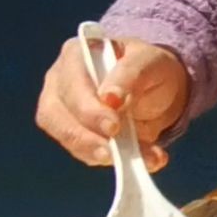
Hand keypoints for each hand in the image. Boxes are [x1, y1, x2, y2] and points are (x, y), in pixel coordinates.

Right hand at [35, 36, 187, 171]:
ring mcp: (64, 111)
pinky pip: (87, 153)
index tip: (113, 127)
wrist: (160, 88)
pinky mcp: (77, 136)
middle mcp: (61, 83)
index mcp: (76, 55)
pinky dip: (115, 160)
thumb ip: (130, 74)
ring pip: (68, 139)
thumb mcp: (150, 62)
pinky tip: (145, 158)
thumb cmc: (150, 67)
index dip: (88, 109)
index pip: (71, 84)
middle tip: (115, 153)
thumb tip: (110, 98)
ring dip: (101, 154)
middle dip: (87, 138)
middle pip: (56, 115)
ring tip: (142, 158)